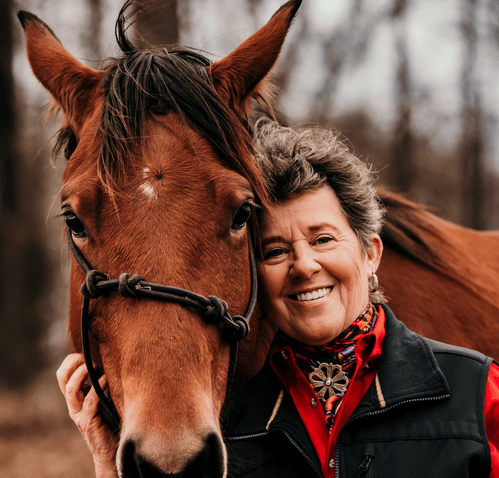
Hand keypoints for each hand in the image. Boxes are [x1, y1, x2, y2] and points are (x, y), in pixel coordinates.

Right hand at [57, 353, 118, 477]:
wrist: (110, 450)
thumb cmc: (110, 420)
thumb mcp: (102, 398)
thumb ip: (100, 384)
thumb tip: (110, 360)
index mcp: (75, 397)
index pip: (63, 374)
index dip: (70, 360)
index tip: (85, 353)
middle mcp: (73, 404)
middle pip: (62, 378)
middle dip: (73, 363)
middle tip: (88, 358)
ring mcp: (79, 413)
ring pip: (71, 389)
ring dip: (82, 374)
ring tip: (94, 366)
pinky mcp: (88, 422)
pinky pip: (89, 401)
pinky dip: (97, 387)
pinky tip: (106, 380)